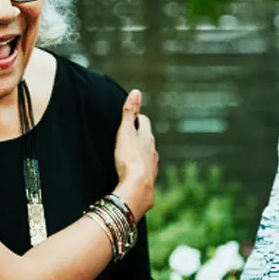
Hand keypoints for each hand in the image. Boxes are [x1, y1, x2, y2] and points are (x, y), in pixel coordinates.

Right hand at [111, 90, 158, 221]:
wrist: (137, 188)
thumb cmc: (129, 159)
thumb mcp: (125, 132)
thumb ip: (129, 113)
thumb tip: (136, 92)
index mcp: (147, 137)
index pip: (143, 121)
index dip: (137, 117)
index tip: (132, 116)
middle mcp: (153, 151)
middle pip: (147, 138)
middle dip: (140, 134)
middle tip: (130, 133)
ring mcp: (152, 166)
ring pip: (148, 155)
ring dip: (141, 152)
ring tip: (132, 153)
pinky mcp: (149, 180)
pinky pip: (146, 170)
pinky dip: (141, 168)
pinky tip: (135, 172)